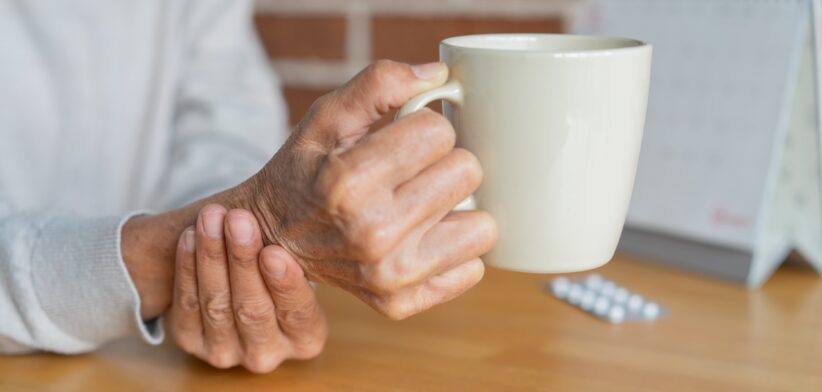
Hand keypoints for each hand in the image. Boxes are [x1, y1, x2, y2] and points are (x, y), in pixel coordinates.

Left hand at [167, 204, 326, 372]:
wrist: (238, 284)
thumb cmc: (278, 266)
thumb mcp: (298, 263)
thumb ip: (298, 250)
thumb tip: (316, 206)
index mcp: (306, 339)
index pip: (298, 314)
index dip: (285, 284)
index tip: (273, 252)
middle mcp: (267, 353)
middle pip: (253, 309)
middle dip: (242, 260)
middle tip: (238, 219)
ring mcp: (226, 353)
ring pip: (216, 305)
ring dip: (212, 256)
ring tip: (211, 218)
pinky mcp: (191, 341)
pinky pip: (187, 304)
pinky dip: (187, 267)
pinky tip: (190, 236)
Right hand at [239, 60, 497, 318]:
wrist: (274, 237)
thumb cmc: (305, 170)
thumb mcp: (327, 117)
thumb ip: (380, 84)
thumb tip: (438, 75)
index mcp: (348, 182)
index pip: (440, 132)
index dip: (424, 127)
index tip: (401, 140)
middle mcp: (371, 233)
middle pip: (467, 172)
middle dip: (444, 163)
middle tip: (412, 172)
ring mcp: (389, 276)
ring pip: (483, 226)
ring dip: (457, 209)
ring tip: (422, 205)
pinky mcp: (402, 302)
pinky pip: (473, 268)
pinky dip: (452, 249)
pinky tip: (421, 238)